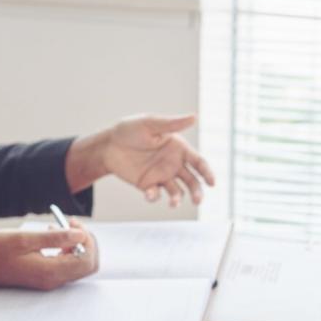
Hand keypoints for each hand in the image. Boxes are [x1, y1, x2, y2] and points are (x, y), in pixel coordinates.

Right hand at [0, 225, 99, 291]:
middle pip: (88, 264)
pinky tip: (53, 236)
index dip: (87, 239)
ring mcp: (51, 281)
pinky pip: (68, 265)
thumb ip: (55, 238)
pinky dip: (68, 249)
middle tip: (71, 224)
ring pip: (80, 264)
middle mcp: (54, 280)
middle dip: (86, 241)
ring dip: (77, 244)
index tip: (73, 223)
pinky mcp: (47, 278)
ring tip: (61, 227)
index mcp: (50, 272)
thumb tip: (81, 235)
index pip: (87, 259)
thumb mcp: (25, 239)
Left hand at [92, 114, 215, 208]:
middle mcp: (173, 163)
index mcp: (178, 148)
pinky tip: (149, 193)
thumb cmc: (129, 130)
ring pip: (177, 191)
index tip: (212, 183)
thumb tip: (194, 117)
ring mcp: (161, 175)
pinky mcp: (148, 185)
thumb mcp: (151, 124)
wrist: (108, 145)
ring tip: (173, 203)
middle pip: (192, 180)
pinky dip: (155, 196)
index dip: (207, 172)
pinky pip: (156, 194)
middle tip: (197, 201)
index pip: (198, 162)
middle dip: (197, 191)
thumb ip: (172, 124)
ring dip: (178, 198)